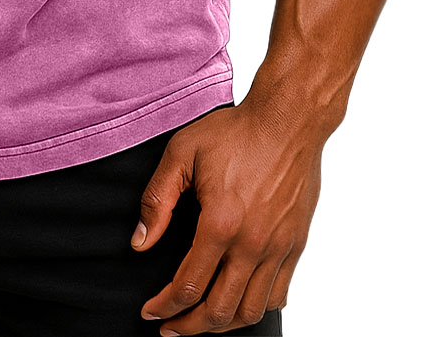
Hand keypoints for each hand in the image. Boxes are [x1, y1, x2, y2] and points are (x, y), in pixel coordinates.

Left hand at [130, 98, 322, 333]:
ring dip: (223, 325)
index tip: (150, 312)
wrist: (288, 120)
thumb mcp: (181, 154)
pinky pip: (278, 294)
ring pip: (251, 311)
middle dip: (189, 327)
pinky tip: (238, 303)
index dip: (164, 307)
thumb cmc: (234, 132)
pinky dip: (256, 308)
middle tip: (170, 329)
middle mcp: (252, 244)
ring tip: (200, 322)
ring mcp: (279, 248)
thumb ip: (157, 201)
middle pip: (220, 311)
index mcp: (220, 224)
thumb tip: (140, 243)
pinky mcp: (296, 244)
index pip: (188, 286)